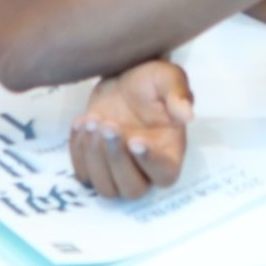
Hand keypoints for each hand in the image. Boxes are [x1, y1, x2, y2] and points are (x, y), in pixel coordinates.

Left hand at [70, 60, 192, 200]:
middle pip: (133, 189)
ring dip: (95, 157)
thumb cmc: (150, 80)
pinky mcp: (95, 166)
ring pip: (106, 188)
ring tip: (92, 120)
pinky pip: (83, 174)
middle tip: (108, 124)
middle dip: (117, 158)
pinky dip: (78, 151)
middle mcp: (146, 170)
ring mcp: (118, 171)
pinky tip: (81, 122)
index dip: (149, 161)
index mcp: (171, 152)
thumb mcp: (168, 78)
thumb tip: (187, 114)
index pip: (164, 173)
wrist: (122, 76)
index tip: (135, 140)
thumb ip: (178, 94)